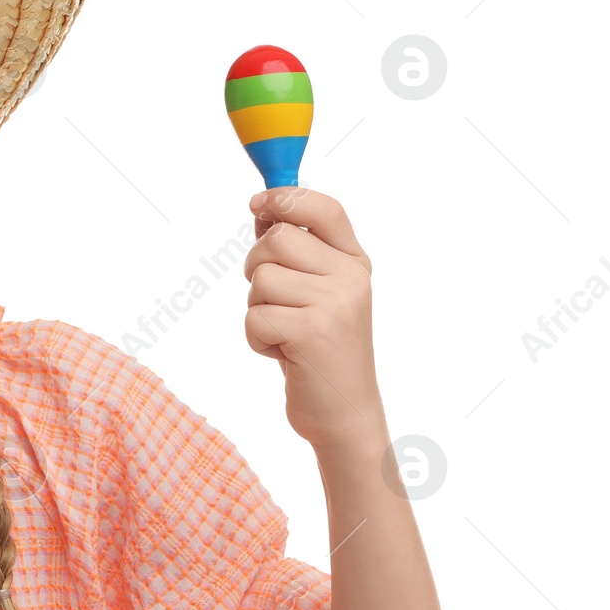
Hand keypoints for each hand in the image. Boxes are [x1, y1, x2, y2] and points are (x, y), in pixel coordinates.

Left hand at [243, 186, 386, 452]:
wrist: (344, 411)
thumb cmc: (320, 348)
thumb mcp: (320, 293)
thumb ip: (298, 252)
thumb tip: (262, 206)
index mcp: (355, 262)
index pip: (324, 209)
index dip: (285, 198)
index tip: (257, 204)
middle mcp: (351, 278)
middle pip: (275, 240)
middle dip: (257, 268)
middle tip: (276, 301)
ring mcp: (335, 303)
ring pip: (260, 278)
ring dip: (258, 309)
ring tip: (286, 331)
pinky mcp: (312, 332)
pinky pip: (254, 316)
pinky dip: (257, 338)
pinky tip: (284, 353)